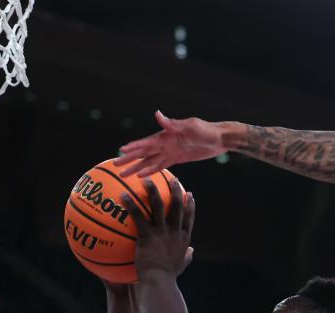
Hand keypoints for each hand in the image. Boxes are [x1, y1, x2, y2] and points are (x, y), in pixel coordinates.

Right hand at [115, 111, 229, 177]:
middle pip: (143, 154)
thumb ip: (172, 123)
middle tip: (115, 165)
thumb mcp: (189, 126)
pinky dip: (151, 171)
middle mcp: (165, 144)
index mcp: (165, 136)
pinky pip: (161, 166)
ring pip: (149, 162)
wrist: (219, 139)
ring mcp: (170, 152)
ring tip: (125, 174)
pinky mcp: (178, 158)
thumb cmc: (205, 130)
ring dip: (137, 168)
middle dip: (129, 160)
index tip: (120, 151)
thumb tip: (157, 114)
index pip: (145, 143)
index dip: (133, 147)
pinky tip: (143, 176)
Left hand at [121, 176, 195, 279]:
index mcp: (183, 238)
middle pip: (177, 205)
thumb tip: (192, 252)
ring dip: (153, 190)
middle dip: (175, 190)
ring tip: (146, 179)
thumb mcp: (181, 266)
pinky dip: (130, 204)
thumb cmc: (168, 277)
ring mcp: (162, 232)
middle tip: (172, 179)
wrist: (160, 282)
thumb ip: (186, 257)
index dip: (190, 204)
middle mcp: (175, 232)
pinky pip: (138, 216)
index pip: (189, 217)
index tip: (189, 194)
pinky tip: (122, 196)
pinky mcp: (147, 235)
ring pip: (159, 206)